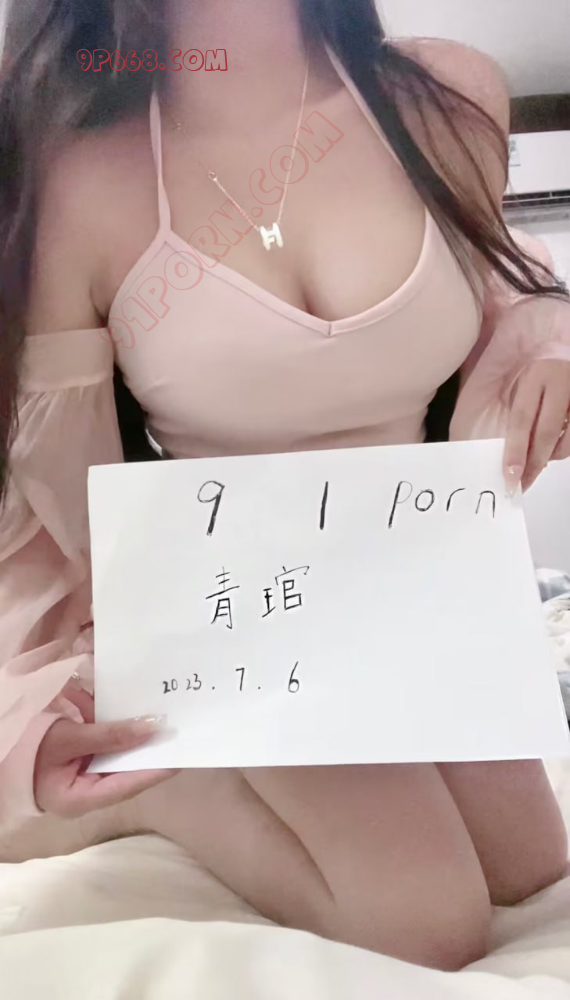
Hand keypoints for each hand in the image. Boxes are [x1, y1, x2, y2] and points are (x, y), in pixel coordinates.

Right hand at [35, 705, 177, 816]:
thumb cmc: (28, 751)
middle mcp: (88, 790)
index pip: (129, 784)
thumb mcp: (67, 738)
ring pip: (116, 750)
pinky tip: (89, 698)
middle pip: (126, 767)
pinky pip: (100, 738)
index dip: (156, 768)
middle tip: (173, 725)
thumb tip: (151, 728)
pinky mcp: (81, 758)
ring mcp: (85, 774)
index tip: (182, 754)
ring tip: (138, 704)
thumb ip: (108, 734)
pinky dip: (98, 716)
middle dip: (145, 744)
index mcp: (82, 798)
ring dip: (120, 725)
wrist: (0, 743)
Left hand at [503, 360, 569, 492]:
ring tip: (539, 462)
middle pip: (545, 433)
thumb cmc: (542, 370)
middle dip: (533, 463)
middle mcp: (561, 382)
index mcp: (537, 375)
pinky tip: (555, 448)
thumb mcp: (526, 380)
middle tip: (522, 484)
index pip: (521, 419)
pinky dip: (565, 448)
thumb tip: (509, 451)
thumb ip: (520, 409)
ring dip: (551, 457)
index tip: (509, 476)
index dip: (515, 450)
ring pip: (567, 440)